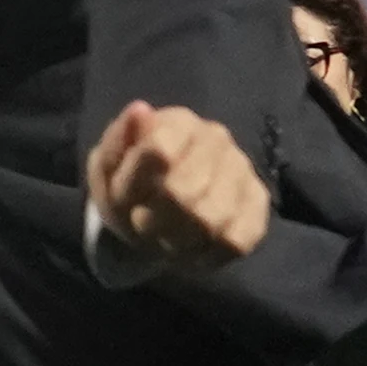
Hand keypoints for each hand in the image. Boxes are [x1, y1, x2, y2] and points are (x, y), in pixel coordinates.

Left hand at [86, 101, 272, 269]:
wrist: (157, 208)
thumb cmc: (130, 185)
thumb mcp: (108, 169)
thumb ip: (117, 143)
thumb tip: (140, 110)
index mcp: (177, 122)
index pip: (158, 152)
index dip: (135, 187)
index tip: (127, 198)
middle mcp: (217, 138)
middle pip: (182, 195)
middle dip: (154, 221)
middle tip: (144, 225)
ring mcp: (243, 170)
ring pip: (209, 222)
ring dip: (177, 241)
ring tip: (168, 238)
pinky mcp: (258, 206)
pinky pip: (235, 242)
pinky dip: (206, 255)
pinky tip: (193, 247)